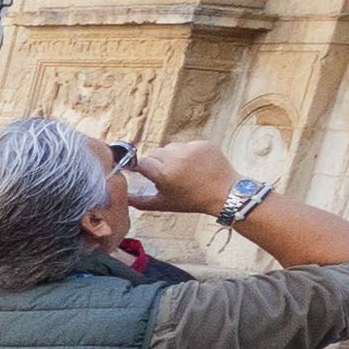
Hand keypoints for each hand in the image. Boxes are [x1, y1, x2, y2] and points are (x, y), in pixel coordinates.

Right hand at [126, 139, 242, 217]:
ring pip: (170, 147)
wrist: (225, 193)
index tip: (142, 173)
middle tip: (166, 174)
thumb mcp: (164, 204)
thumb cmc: (193, 201)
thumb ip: (140, 201)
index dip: (141, 168)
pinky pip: (187, 145)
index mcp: (164, 173)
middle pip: (155, 153)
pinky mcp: (203, 143)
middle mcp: (176, 158)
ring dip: (171, 156)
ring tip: (181, 169)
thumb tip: (124, 198)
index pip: (142, 162)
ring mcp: (191, 148)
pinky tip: (194, 165)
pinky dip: (187, 153)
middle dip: (156, 162)